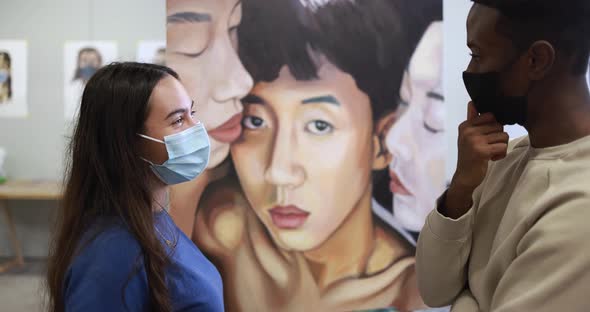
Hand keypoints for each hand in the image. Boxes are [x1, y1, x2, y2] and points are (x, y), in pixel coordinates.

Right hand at [444, 102, 507, 218]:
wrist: (464, 177)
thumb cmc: (469, 155)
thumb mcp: (467, 136)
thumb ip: (471, 119)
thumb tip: (472, 102)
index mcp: (465, 126)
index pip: (490, 116)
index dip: (494, 126)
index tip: (486, 136)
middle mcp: (468, 131)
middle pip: (499, 126)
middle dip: (498, 138)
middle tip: (489, 147)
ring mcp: (474, 141)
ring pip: (503, 136)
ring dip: (501, 146)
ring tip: (491, 153)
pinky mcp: (482, 152)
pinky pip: (503, 146)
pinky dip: (501, 154)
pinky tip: (492, 159)